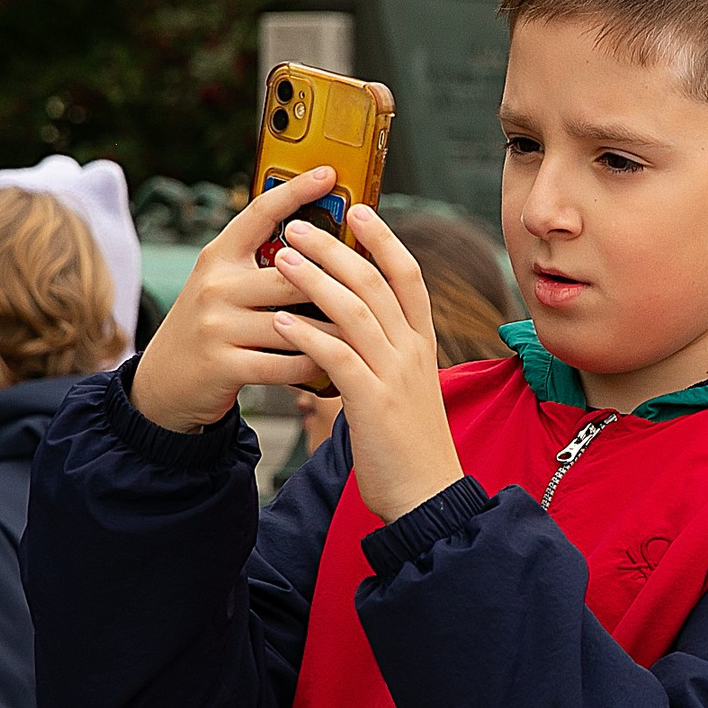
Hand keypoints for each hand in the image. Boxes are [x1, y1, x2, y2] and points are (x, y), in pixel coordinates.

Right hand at [130, 167, 345, 432]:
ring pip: (295, 323)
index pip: (260, 213)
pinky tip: (334, 363)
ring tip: (365, 330)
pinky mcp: (223, 365)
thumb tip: (319, 245)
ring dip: (334, 331)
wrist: (164, 382)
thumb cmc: (210, 327)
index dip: (296, 190)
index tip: (329, 173)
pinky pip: (285, 363)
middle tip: (374, 284)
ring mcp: (217, 326)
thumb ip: (259, 264)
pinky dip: (315, 364)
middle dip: (334, 282)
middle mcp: (215, 286)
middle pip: (291, 274)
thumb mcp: (223, 284)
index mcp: (219, 257)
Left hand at [266, 204, 464, 521]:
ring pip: (355, 309)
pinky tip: (280, 321)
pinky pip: (337, 356)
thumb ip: (382, 355)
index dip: (383, 238)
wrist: (427, 497)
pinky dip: (307, 334)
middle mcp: (412, 351)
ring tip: (280, 257)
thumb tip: (348, 331)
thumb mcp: (402, 390)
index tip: (357, 209)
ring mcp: (395, 375)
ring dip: (314, 279)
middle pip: (375, 281)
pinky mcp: (372, 403)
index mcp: (421, 344)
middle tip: (299, 224)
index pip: (408, 275)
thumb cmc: (408, 447)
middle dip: (335, 247)